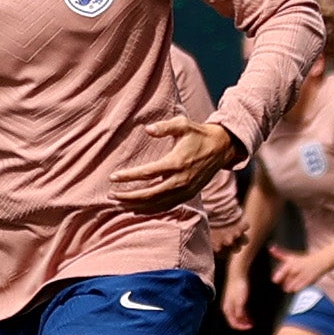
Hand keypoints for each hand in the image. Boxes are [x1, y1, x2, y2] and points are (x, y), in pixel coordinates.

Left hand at [108, 118, 234, 205]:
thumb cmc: (198, 134)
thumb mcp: (183, 124)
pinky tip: (136, 209)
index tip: (113, 177)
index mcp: (176, 163)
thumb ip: (165, 127)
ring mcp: (185, 190)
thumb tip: (147, 129)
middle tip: (111, 196)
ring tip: (119, 204)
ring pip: (157, 204)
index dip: (129, 176)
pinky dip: (151, 210)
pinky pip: (166, 206)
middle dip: (129, 196)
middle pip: (149, 194)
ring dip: (137, 206)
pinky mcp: (188, 195)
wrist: (221, 148)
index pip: (147, 173)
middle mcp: (180, 180)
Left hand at [221, 241, 256, 330]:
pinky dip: (246, 317)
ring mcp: (233, 305)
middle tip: (251, 326)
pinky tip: (251, 318)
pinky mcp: (239, 301)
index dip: (239, 327)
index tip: (247, 327)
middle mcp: (227, 308)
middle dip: (242, 326)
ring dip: (244, 323)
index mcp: (226, 308)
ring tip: (252, 323)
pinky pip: (241, 313)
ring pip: (237, 319)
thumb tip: (243, 316)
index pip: (231, 323)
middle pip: (234, 323)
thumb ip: (239, 308)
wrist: (237, 275)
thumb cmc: (237, 285)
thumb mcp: (237, 299)